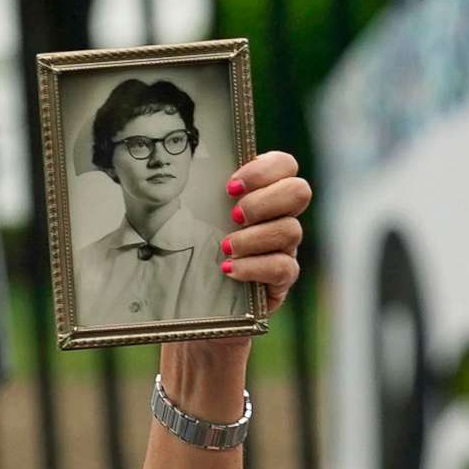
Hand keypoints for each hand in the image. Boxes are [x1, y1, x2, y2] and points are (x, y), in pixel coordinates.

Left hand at [164, 150, 309, 406]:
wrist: (195, 304)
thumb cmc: (193, 252)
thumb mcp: (192, 218)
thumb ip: (200, 192)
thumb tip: (168, 168)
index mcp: (263, 191)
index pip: (285, 164)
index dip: (265, 169)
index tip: (230, 186)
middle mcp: (281, 216)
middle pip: (299, 192)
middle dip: (264, 201)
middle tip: (233, 215)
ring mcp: (285, 248)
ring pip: (291, 230)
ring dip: (254, 237)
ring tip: (225, 248)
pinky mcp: (282, 280)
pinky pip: (284, 268)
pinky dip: (255, 267)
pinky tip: (229, 270)